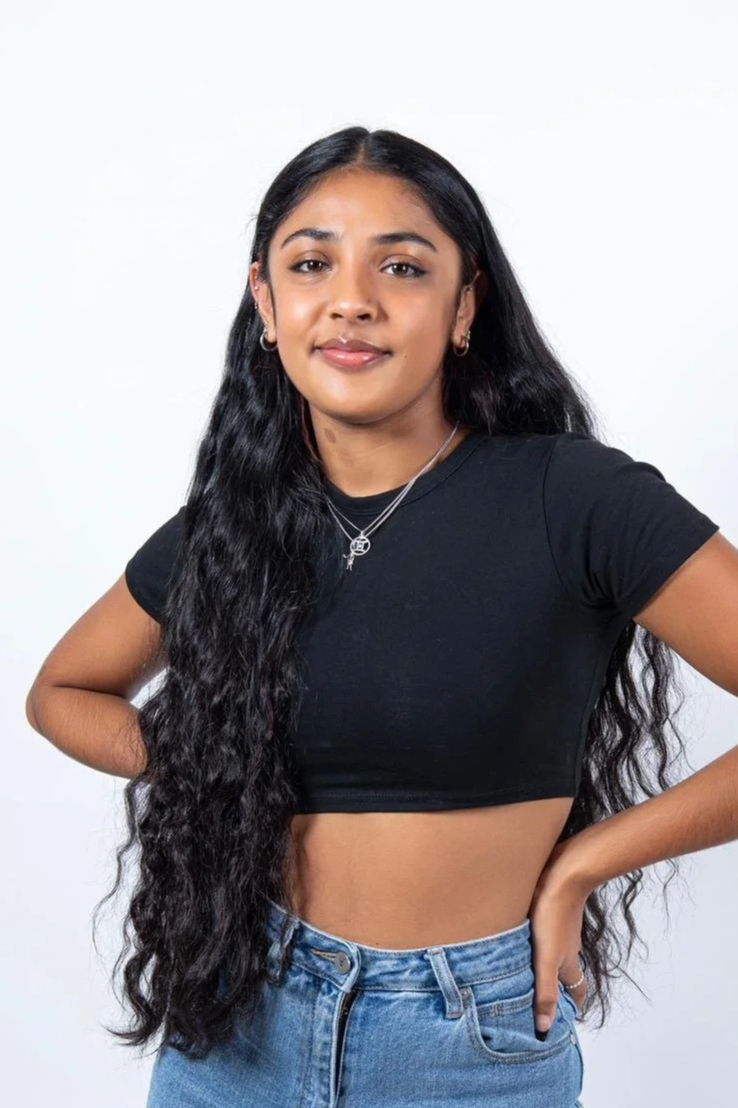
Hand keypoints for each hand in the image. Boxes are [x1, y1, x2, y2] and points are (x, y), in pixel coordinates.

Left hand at [528, 842, 589, 1036]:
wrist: (563, 876)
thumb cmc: (554, 917)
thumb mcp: (546, 960)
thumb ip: (545, 992)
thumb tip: (545, 1028)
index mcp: (569, 965)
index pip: (577, 993)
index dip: (572, 1007)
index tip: (563, 1020)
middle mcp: (568, 950)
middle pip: (566, 975)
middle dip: (556, 989)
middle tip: (539, 1000)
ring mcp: (561, 931)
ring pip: (555, 955)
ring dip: (545, 966)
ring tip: (525, 974)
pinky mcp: (551, 914)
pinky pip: (546, 936)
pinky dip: (537, 945)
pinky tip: (521, 941)